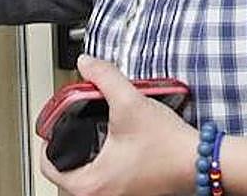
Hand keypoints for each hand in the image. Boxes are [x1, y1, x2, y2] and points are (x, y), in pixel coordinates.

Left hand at [40, 56, 195, 195]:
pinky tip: (112, 147)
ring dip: (84, 158)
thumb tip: (86, 63)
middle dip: (66, 149)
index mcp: (90, 184)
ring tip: (91, 136)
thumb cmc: (168, 146)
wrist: (200, 161)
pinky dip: (101, 166)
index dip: (47, 141)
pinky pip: (104, 183)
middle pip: (64, 175)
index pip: (47, 167)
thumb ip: (104, 78)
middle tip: (72, 127)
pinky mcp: (130, 194)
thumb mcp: (130, 103)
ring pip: (85, 180)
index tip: (53, 127)